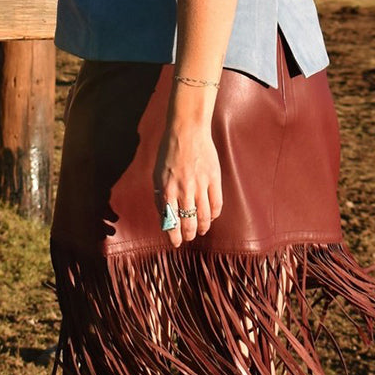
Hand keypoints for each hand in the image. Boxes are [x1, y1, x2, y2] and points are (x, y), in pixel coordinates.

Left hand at [153, 116, 222, 247]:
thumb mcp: (157, 175)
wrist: (187, 131)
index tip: (176, 243)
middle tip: (189, 238)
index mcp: (167, 190)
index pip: (171, 221)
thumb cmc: (169, 153)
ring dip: (203, 228)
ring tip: (201, 231)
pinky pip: (216, 204)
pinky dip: (214, 214)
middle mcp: (183, 190)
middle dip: (189, 235)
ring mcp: (200, 185)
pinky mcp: (214, 179)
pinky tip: (211, 217)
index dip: (174, 236)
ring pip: (204, 216)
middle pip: (189, 222)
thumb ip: (160, 197)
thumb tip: (164, 217)